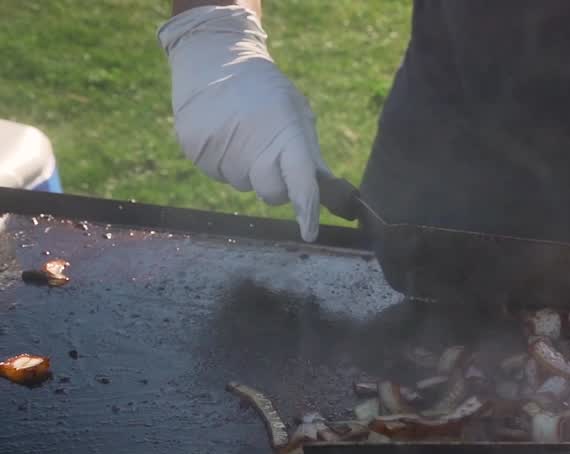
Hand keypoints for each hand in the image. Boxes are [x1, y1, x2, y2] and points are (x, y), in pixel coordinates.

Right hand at [158, 6, 327, 241]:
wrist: (213, 58)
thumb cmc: (265, 90)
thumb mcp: (296, 114)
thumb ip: (310, 156)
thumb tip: (327, 195)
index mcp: (285, 134)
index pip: (300, 182)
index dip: (306, 210)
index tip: (309, 232)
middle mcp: (251, 145)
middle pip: (271, 194)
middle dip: (275, 183)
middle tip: (268, 152)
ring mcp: (220, 149)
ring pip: (242, 184)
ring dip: (246, 168)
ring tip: (241, 132)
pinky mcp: (195, 150)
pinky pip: (217, 174)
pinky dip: (223, 161)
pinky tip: (223, 133)